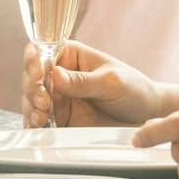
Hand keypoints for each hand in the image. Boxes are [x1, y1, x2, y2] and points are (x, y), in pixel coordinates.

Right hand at [21, 41, 167, 127]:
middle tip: (43, 102)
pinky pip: (40, 120)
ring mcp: (59, 98)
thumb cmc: (134, 90)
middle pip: (32, 77)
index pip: (42, 51)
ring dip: (31, 107)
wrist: (147, 116)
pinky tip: (37, 127)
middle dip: (32, 89)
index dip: (34, 60)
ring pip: (31, 99)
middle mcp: (61, 75)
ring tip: (41, 117)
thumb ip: (83, 81)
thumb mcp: (111, 82)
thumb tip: (54, 74)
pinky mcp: (61, 118)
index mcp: (71, 55)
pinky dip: (34, 123)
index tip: (38, 74)